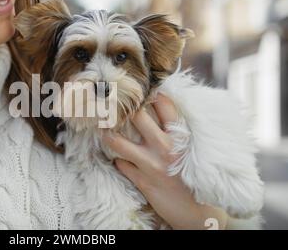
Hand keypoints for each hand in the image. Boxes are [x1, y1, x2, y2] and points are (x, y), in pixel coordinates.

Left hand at [102, 94, 227, 229]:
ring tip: (102, 129)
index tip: (134, 87)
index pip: (163, 103)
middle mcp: (166, 146)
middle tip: (109, 104)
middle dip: (121, 109)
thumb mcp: (193, 148)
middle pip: (136, 116)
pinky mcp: (143, 182)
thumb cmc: (196, 176)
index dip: (147, 92)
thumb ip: (178, 130)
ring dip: (108, 135)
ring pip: (118, 142)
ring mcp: (152, 164)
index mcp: (182, 135)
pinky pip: (120, 165)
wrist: (199, 213)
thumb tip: (160, 107)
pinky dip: (117, 161)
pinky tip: (118, 159)